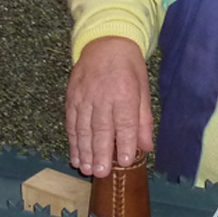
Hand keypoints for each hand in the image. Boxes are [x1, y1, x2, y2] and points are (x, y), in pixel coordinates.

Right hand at [66, 36, 151, 177]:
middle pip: (101, 128)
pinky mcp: (72, 97)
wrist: (105, 42)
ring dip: (84, 151)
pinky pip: (71, 122)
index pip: (125, 122)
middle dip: (101, 153)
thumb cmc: (129, 68)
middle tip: (101, 173)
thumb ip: (143, 120)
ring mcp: (84, 96)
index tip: (125, 162)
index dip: (125, 143)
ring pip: (83, 128)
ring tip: (87, 169)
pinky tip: (76, 156)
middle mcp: (102, 95)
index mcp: (125, 92)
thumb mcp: (143, 90)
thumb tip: (146, 147)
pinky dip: (73, 141)